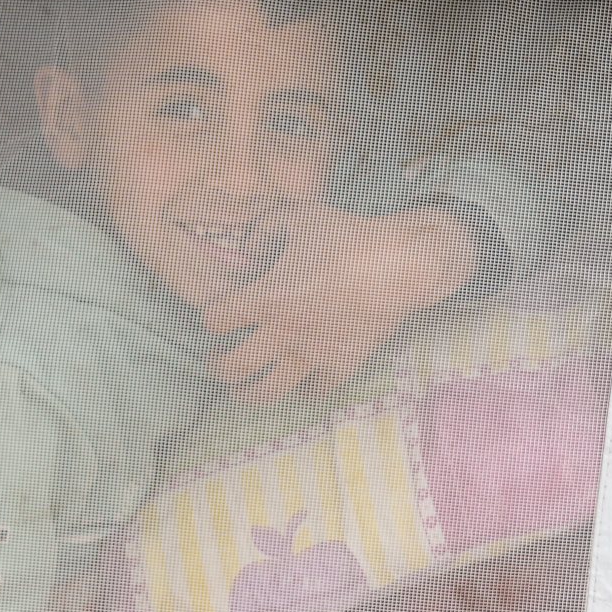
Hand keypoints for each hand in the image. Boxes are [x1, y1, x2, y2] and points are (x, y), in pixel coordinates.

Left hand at [199, 203, 477, 403]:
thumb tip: (248, 247)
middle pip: (233, 366)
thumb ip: (263, 229)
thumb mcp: (299, 217)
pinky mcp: (341, 366)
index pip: (216, 320)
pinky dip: (303, 390)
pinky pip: (314, 390)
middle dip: (218, 367)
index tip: (215, 317)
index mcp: (266, 298)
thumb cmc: (350, 237)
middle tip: (217, 364)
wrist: (401, 264)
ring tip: (241, 393)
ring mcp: (312, 355)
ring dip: (248, 395)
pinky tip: (299, 385)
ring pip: (268, 391)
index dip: (210, 318)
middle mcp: (282, 333)